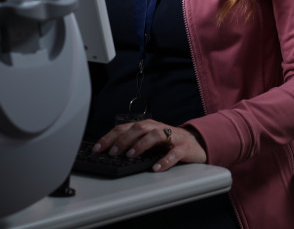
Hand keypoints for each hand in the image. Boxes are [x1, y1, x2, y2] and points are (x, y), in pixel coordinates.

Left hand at [92, 119, 207, 171]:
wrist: (196, 142)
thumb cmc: (168, 142)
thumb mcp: (148, 140)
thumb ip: (133, 142)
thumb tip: (111, 152)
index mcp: (146, 126)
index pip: (124, 128)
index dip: (109, 137)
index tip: (97, 149)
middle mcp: (157, 128)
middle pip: (138, 128)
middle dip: (123, 140)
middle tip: (112, 152)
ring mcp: (171, 137)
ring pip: (154, 136)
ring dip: (140, 145)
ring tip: (131, 155)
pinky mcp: (183, 148)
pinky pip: (174, 154)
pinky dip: (164, 161)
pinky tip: (156, 168)